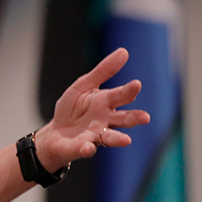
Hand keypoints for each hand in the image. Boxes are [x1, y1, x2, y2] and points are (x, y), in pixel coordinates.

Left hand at [35, 48, 150, 171]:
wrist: (56, 133)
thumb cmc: (73, 108)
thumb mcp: (84, 85)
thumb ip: (103, 71)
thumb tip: (124, 51)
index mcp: (107, 102)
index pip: (121, 95)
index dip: (129, 90)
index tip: (137, 84)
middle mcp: (106, 120)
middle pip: (123, 119)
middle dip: (133, 118)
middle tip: (145, 117)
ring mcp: (96, 135)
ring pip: (111, 137)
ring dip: (118, 139)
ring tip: (126, 140)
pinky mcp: (82, 148)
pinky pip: (86, 149)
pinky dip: (87, 149)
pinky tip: (88, 147)